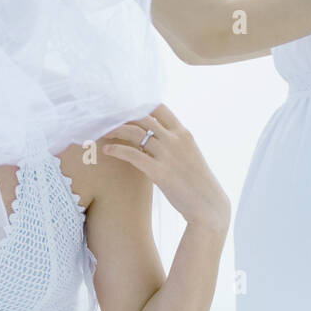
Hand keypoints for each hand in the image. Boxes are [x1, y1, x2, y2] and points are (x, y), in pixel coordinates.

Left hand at [101, 105, 229, 232]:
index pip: (159, 109)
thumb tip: (153, 139)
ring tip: (102, 132)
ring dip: (115, 130)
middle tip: (107, 119)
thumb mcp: (189, 155)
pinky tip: (107, 151)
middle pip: (143, 117)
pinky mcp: (159, 172)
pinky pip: (133, 155)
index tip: (124, 109)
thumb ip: (173, 144)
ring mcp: (167, 155)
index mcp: (183, 133)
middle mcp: (175, 139)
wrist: (208, 204)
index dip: (139, 106)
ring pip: (135, 133)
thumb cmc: (197, 182)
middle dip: (122, 116)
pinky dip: (117, 150)